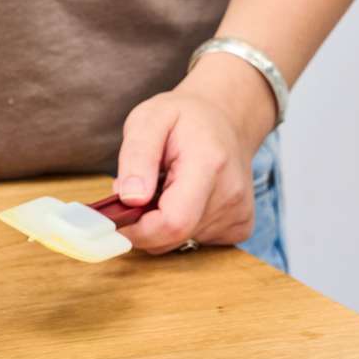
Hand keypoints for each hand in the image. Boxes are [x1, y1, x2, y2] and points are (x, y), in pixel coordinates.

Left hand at [113, 53, 276, 253]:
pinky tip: (184, 197)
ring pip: (182, 241)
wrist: (225, 118)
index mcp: (208, 165)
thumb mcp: (147, 120)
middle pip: (174, 236)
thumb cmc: (183, 117)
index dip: (138, 229)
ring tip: (165, 186)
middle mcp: (231, 194)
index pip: (173, 222)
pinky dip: (180, 225)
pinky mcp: (241, 226)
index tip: (117, 216)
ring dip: (161, 221)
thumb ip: (136, 157)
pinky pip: (197, 240)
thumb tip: (130, 199)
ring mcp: (239, 213)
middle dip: (144, 223)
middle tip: (137, 190)